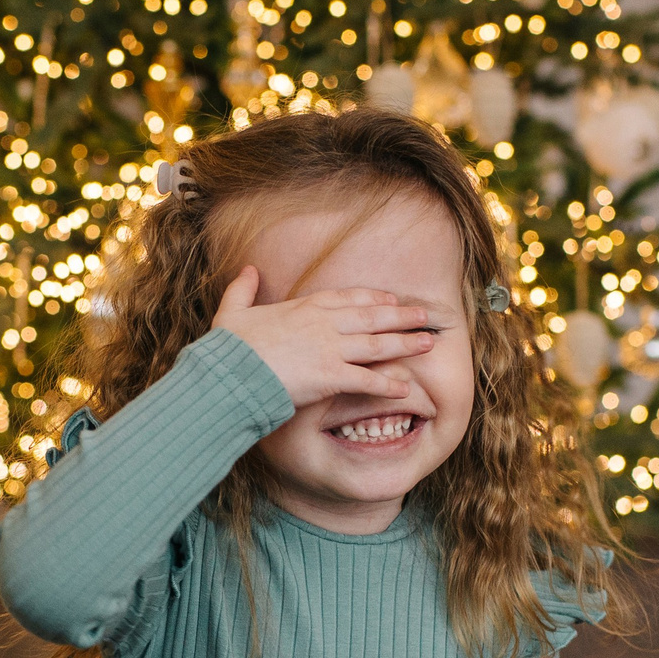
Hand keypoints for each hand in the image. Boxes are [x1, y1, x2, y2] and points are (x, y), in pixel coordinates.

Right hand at [210, 265, 433, 409]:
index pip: (348, 298)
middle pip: (372, 317)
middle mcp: (324, 324)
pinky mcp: (331, 376)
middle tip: (425, 317)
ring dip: (405, 344)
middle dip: (402, 317)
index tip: (392, 300)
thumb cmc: (230, 347)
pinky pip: (367, 380)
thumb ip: (242, 289)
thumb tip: (247, 270)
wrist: (230, 373)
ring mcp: (330, 349)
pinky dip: (388, 384)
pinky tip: (405, 388)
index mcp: (305, 307)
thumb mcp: (232, 312)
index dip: (373, 299)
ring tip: (428, 343)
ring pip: (377, 345)